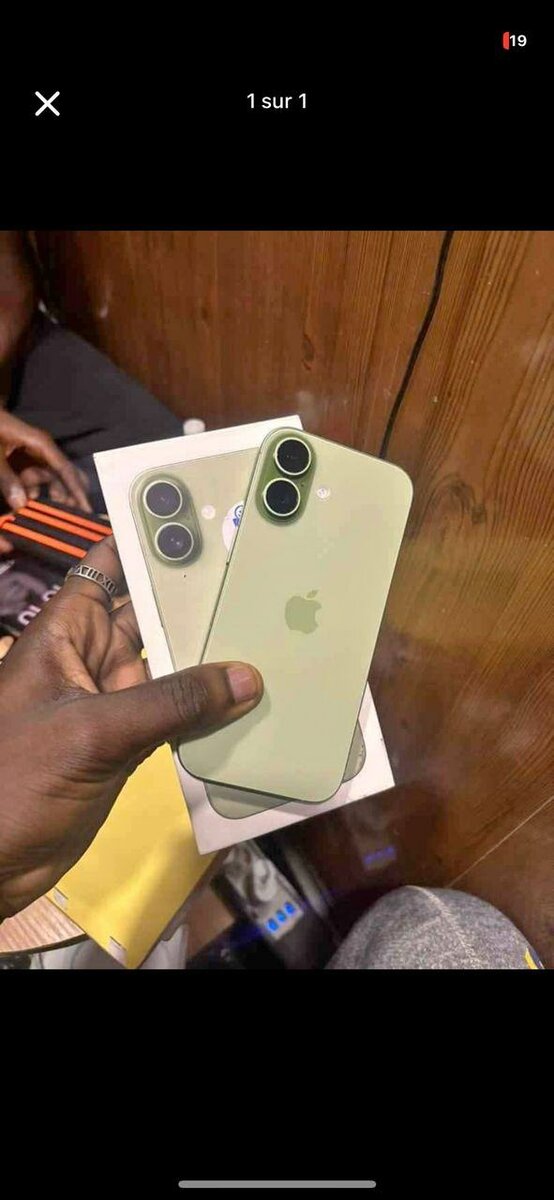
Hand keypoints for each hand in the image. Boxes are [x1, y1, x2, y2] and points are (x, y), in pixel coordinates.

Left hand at [0, 409, 91, 551]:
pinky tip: (25, 498)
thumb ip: (6, 478)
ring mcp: (36, 454)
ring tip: (38, 507)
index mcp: (40, 443)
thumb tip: (21, 504)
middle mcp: (44, 449)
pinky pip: (37, 478)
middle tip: (68, 515)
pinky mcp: (26, 460)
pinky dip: (33, 490)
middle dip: (68, 493)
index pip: (65, 469)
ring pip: (51, 478)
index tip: (86, 510)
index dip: (77, 490)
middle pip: (66, 473)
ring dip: (46, 493)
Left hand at [0, 537, 262, 917]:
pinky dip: (206, 709)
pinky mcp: (125, 744)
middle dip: (196, 600)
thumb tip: (246, 678)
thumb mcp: (93, 731)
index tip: (207, 519)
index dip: (147, 541)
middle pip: (148, 615)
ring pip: (168, 667)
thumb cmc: (17, 778)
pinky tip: (250, 699)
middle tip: (263, 578)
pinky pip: (173, 714)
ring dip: (208, 657)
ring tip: (271, 631)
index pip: (107, 568)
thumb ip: (171, 703)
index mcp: (65, 633)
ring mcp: (109, 702)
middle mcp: (90, 658)